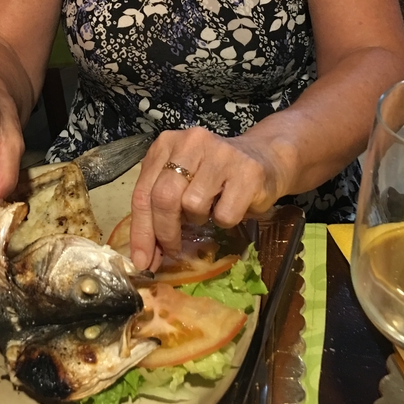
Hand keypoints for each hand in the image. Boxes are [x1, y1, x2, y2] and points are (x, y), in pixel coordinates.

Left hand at [129, 127, 281, 270]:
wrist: (263, 158)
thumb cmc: (214, 176)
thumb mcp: (181, 182)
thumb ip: (159, 209)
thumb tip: (144, 257)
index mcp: (166, 144)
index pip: (143, 192)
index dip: (141, 231)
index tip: (142, 261)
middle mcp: (190, 142)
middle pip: (164, 198)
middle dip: (165, 233)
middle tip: (171, 251)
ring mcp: (220, 154)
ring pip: (193, 205)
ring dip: (200, 219)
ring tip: (210, 208)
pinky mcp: (247, 171)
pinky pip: (224, 214)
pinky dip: (225, 220)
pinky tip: (231, 204)